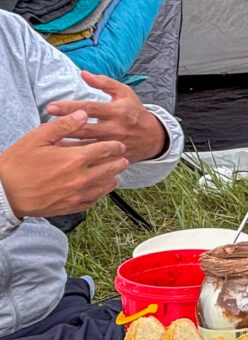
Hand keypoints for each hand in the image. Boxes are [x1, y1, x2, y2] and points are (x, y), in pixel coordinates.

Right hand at [0, 111, 127, 218]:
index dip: (114, 147)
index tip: (120, 145)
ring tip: (118, 173)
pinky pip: (95, 200)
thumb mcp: (38, 138)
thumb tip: (82, 114)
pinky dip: (102, 193)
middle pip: (110, 169)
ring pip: (106, 186)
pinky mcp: (74, 206)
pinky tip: (103, 189)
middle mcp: (82, 178)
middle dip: (118, 162)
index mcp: (75, 158)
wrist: (6, 192)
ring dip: (113, 178)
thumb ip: (63, 126)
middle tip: (124, 158)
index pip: (104, 150)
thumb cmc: (18, 163)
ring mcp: (80, 194)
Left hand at [46, 71, 166, 162]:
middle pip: (85, 128)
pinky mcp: (116, 156)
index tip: (51, 107)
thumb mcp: (125, 93)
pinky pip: (97, 158)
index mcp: (116, 111)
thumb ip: (104, 82)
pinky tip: (66, 155)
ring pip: (89, 146)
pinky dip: (82, 156)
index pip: (89, 108)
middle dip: (65, 127)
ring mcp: (116, 144)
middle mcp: (115, 128)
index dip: (70, 107)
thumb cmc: (136, 112)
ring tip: (51, 142)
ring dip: (70, 144)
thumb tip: (83, 73)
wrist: (154, 138)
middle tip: (45, 125)